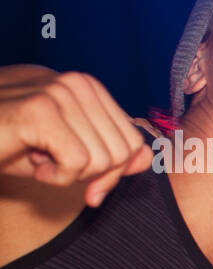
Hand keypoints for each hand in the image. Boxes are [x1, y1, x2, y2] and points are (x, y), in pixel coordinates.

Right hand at [0, 65, 152, 205]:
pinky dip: (56, 178)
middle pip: (122, 152)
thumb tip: (144, 160)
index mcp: (87, 88)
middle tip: (55, 169)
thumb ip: (109, 153)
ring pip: (102, 160)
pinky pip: (78, 164)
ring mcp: (58, 92)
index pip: (131, 140)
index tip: (88, 185)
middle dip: (94, 176)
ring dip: (69, 175)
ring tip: (38, 159)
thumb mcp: (66, 150)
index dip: (113, 172)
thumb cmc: (6, 142)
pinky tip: (33, 165)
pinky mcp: (40, 110)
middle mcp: (77, 83)